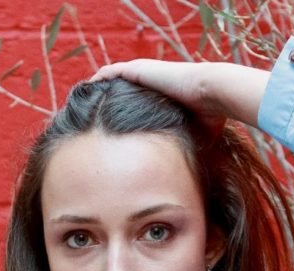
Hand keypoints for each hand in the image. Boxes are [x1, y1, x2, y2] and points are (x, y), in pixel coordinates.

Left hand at [86, 59, 226, 134]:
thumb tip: (185, 177)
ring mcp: (144, 72)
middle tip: (87, 118)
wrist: (213, 94)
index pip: (136, 102)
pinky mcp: (137, 69)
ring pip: (112, 79)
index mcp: (163, 95)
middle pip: (122, 89)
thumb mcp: (194, 135)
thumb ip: (184, 148)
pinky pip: (110, 72)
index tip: (108, 129)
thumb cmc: (210, 116)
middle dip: (105, 102)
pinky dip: (97, 79)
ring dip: (98, 89)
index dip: (122, 113)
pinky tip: (85, 89)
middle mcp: (151, 81)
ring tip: (80, 103)